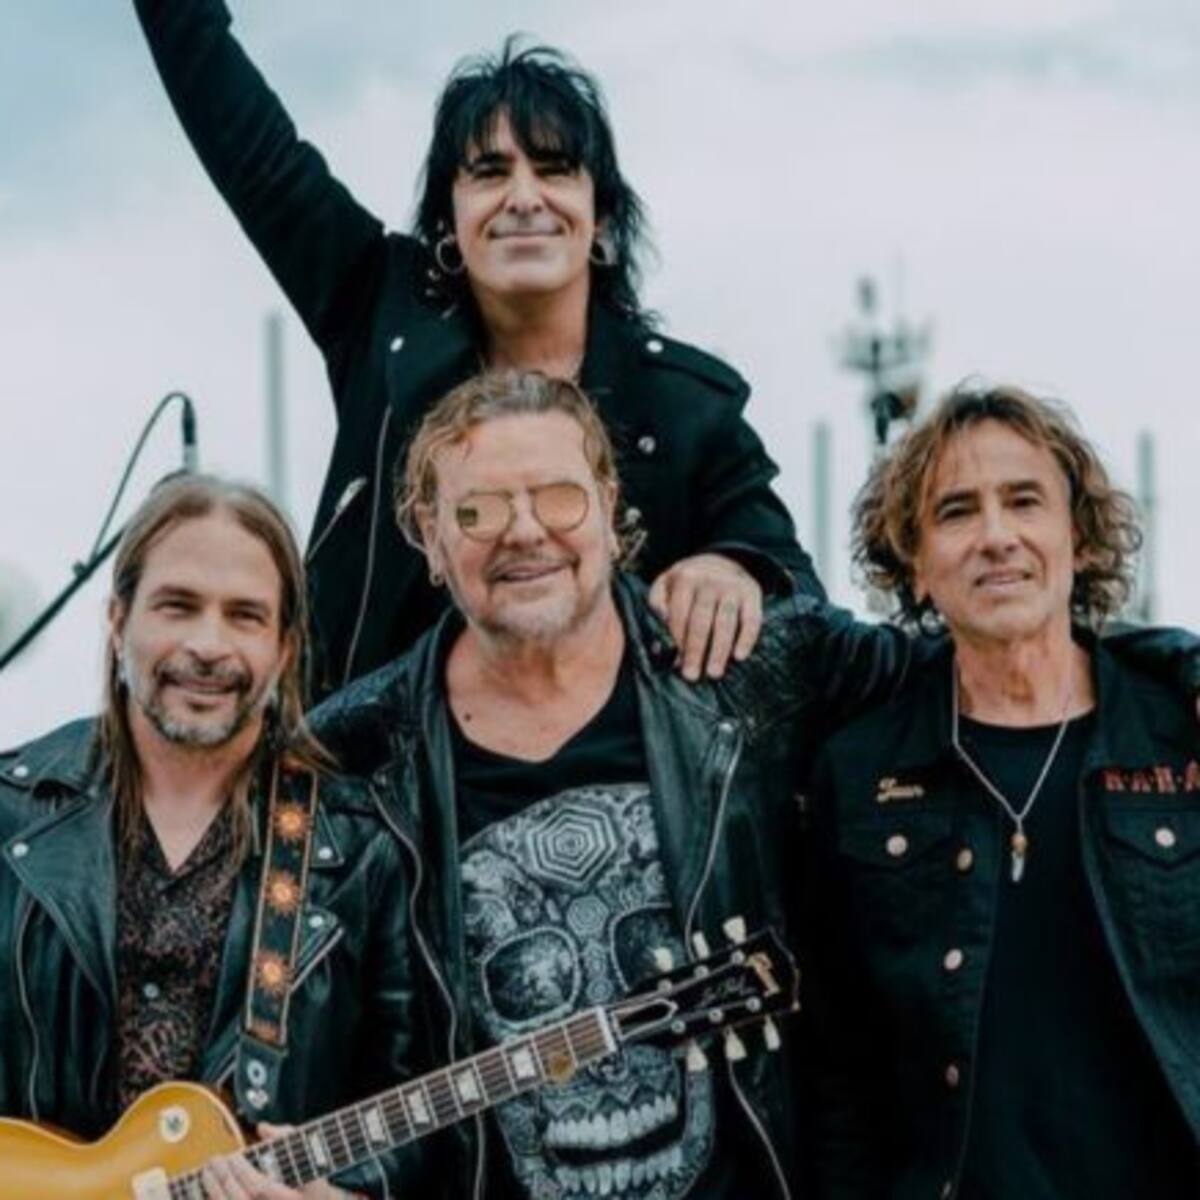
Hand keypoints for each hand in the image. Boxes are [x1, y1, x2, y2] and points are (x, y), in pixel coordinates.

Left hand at [202, 1124, 359, 1199]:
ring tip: (207, 1173)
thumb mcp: (308, 1155)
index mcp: (292, 1198)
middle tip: (214, 1161)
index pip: (259, 1188)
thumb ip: (286, 1137)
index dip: (243, 1172)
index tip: (233, 1156)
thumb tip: (262, 1127)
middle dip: (224, 1180)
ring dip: (214, 1192)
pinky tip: (207, 1193)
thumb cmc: (309, 1179)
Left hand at [648, 553, 762, 680]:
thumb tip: (658, 638)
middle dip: (695, 650)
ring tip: (714, 673)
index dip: (677, 640)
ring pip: (726, 622)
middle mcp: (710, 581)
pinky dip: (746, 638)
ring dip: (719, 650)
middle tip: (692, 675)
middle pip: (701, 621)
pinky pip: (752, 619)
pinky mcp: (752, 593)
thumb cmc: (689, 583)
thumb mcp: (666, 584)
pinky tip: (739, 656)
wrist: (723, 561)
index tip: (676, 663)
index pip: (679, 614)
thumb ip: (657, 605)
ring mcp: (732, 587)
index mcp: (685, 578)